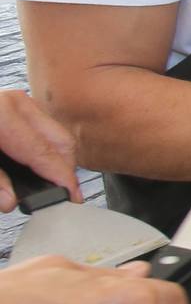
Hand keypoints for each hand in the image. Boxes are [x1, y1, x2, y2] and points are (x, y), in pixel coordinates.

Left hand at [0, 90, 78, 211]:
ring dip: (56, 160)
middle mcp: (17, 102)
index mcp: (4, 113)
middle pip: (62, 141)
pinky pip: (45, 130)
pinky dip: (46, 149)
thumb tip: (10, 201)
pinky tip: (38, 166)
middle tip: (61, 194)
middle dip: (65, 171)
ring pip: (57, 135)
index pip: (45, 152)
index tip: (71, 197)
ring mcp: (20, 101)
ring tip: (48, 182)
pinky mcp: (18, 107)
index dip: (61, 178)